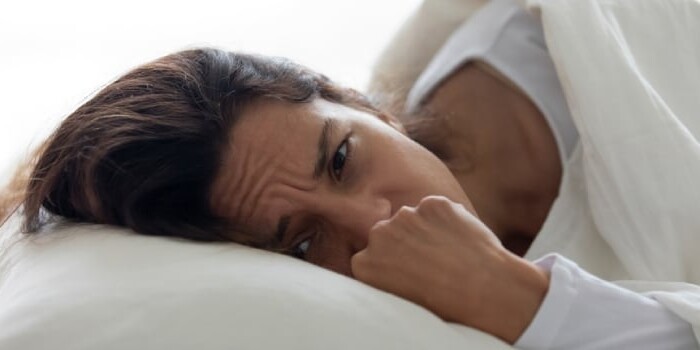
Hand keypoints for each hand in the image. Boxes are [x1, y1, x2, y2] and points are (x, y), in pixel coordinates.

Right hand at [351, 196, 548, 343]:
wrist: (483, 290)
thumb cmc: (445, 304)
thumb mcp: (401, 298)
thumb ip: (389, 275)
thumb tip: (397, 264)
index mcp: (365, 263)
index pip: (372, 256)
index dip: (393, 263)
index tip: (409, 273)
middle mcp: (379, 235)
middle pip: (389, 232)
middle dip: (404, 242)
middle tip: (430, 262)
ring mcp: (406, 216)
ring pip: (413, 218)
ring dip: (425, 229)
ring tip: (449, 253)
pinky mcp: (432, 203)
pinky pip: (436, 208)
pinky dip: (447, 219)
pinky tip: (460, 240)